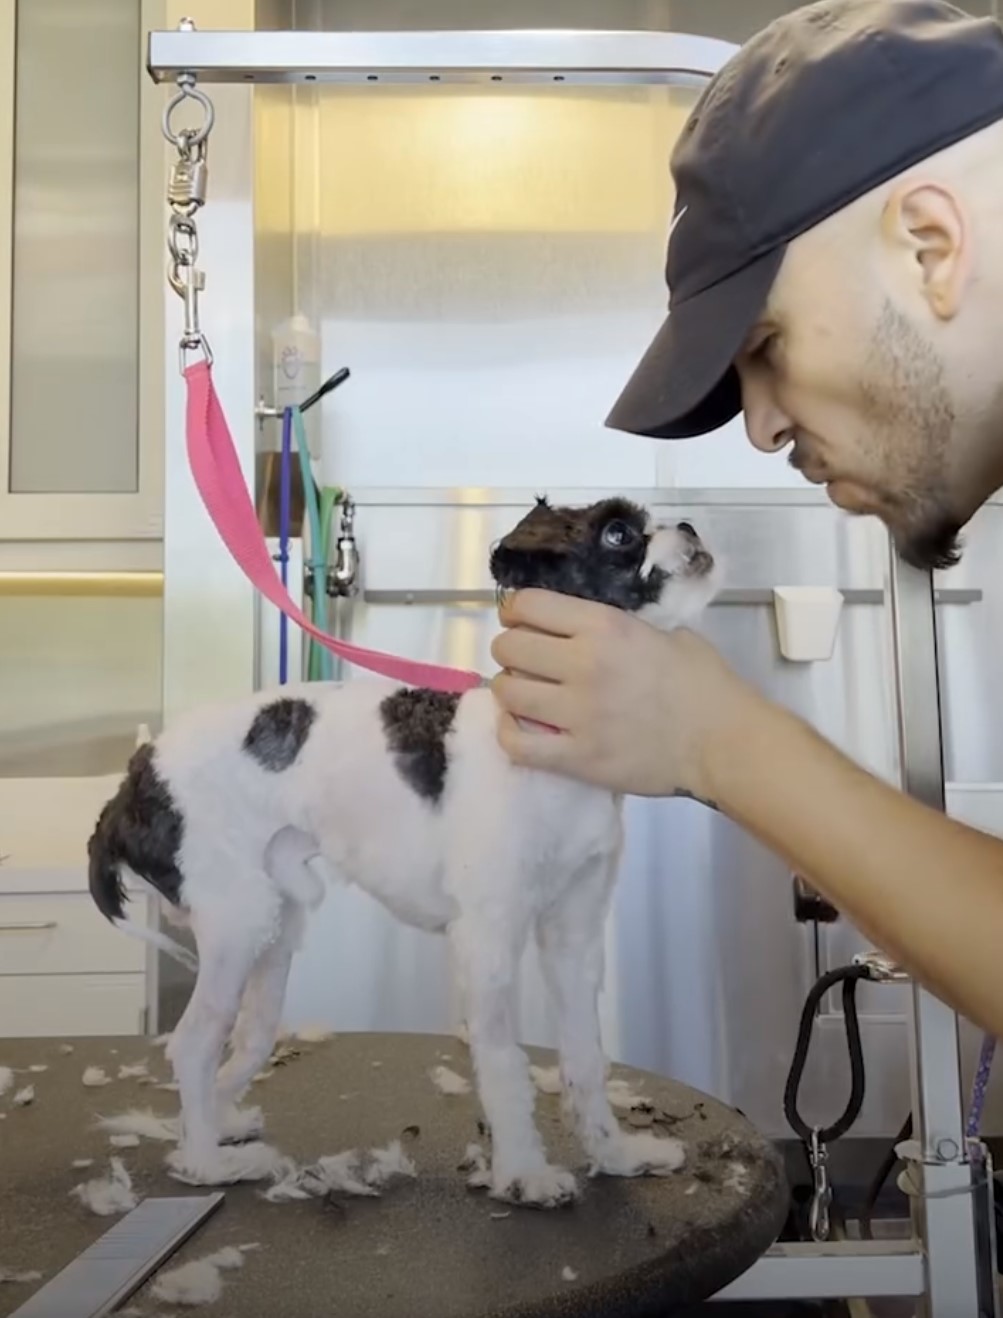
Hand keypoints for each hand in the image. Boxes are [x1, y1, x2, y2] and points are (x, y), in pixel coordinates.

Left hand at [489, 589, 756, 800]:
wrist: (723, 743)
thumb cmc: (705, 683)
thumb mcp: (667, 633)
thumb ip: (622, 627)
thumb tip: (588, 630)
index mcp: (605, 626)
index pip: (529, 605)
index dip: (516, 610)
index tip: (520, 619)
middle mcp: (583, 664)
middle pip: (509, 647)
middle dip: (511, 650)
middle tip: (526, 660)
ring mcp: (577, 713)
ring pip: (507, 692)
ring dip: (510, 689)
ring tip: (526, 695)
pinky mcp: (576, 757)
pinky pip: (516, 743)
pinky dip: (510, 733)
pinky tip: (522, 729)